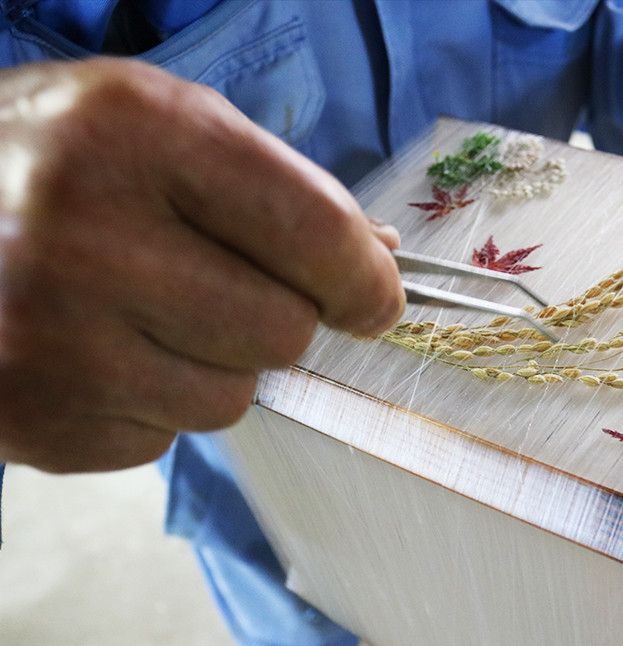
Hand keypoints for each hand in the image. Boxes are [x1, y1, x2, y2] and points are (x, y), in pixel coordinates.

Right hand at [0, 59, 403, 472]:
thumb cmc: (51, 160)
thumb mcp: (156, 125)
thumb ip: (274, 187)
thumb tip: (378, 263)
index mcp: (134, 134)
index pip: (312, 233)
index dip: (364, 280)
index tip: (374, 299)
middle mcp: (85, 236)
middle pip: (283, 331)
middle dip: (278, 316)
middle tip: (222, 285)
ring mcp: (47, 341)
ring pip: (229, 399)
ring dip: (212, 364)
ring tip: (141, 312)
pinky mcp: (30, 420)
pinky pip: (163, 438)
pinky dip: (149, 402)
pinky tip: (95, 350)